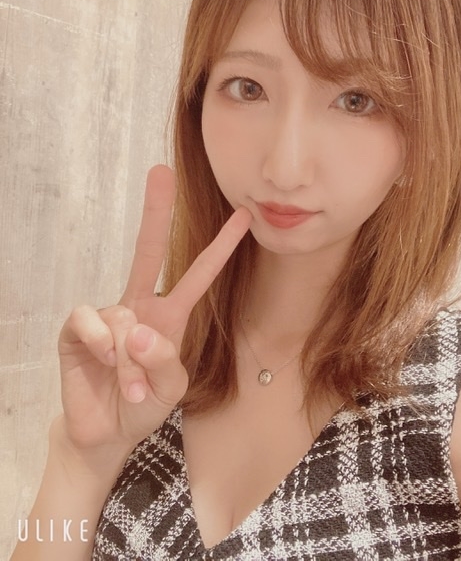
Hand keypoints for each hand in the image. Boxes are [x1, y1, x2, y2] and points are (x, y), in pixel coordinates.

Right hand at [57, 165, 250, 453]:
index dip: (220, 247)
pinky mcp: (76, 329)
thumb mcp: (170, 388)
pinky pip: (90, 320)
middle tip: (161, 171)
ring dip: (130, 360)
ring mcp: (107, 315)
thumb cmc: (145, 404)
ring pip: (124, 316)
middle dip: (155, 212)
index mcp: (169, 315)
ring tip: (132, 389)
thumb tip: (139, 331)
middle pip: (148, 250)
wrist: (106, 432)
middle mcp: (138, 306)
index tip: (242, 216)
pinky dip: (101, 344)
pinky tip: (104, 361)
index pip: (197, 275)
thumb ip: (165, 362)